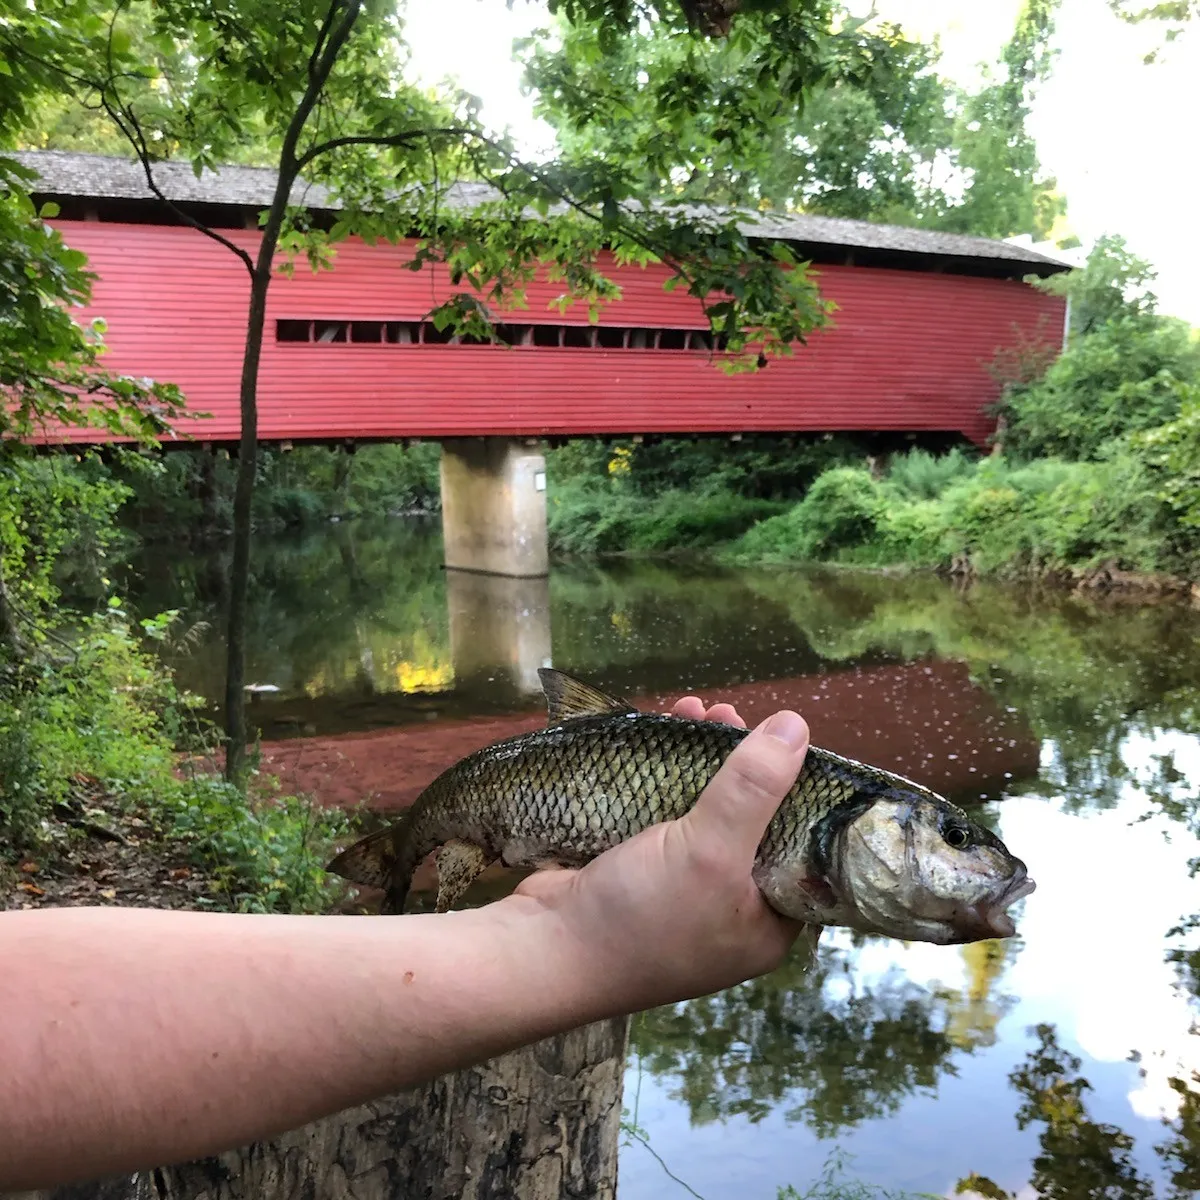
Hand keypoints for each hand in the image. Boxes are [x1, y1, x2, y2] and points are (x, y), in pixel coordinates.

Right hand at [508, 695, 812, 1013]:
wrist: (544, 948)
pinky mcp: (644, 868)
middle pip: (755, 819)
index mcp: (768, 921)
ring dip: (702, 758)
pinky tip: (663, 733)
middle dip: (743, 762)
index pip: (805, 846)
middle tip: (726, 715)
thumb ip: (754, 789)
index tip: (784, 738)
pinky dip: (667, 773)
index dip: (799, 788)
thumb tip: (796, 725)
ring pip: (708, 808)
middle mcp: (734, 906)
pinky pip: (668, 811)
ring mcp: (686, 888)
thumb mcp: (709, 852)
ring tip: (694, 710)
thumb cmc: (640, 918)